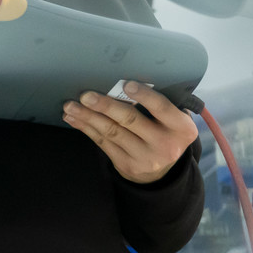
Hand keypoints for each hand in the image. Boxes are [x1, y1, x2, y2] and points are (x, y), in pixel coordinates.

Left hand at [62, 81, 197, 184]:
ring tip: (70, 105)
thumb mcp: (172, 120)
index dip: (144, 96)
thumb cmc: (164, 131)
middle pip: (130, 121)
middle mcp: (165, 145)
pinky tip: (73, 118)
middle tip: (86, 95)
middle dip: (106, 106)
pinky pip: (102, 143)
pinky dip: (86, 128)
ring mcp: (145, 157)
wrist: (161, 171)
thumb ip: (159, 105)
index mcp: (181, 128)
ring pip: (112, 132)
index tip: (126, 84)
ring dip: (88, 117)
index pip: (162, 108)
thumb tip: (125, 81)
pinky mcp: (126, 165)